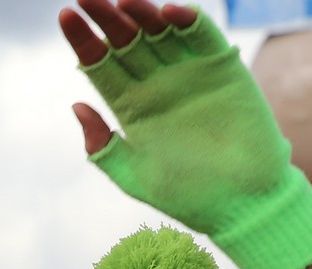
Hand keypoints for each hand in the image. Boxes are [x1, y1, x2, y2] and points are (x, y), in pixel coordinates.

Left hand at [60, 0, 311, 268]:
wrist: (244, 205)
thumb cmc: (189, 197)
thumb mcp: (135, 177)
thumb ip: (103, 146)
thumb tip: (77, 106)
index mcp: (131, 106)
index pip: (100, 63)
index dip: (82, 38)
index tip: (66, 15)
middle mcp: (156, 83)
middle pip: (125, 40)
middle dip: (106, 16)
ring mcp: (188, 72)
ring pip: (159, 30)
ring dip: (141, 11)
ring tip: (124, 0)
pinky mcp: (222, 67)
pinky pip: (201, 35)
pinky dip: (186, 19)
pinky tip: (167, 12)